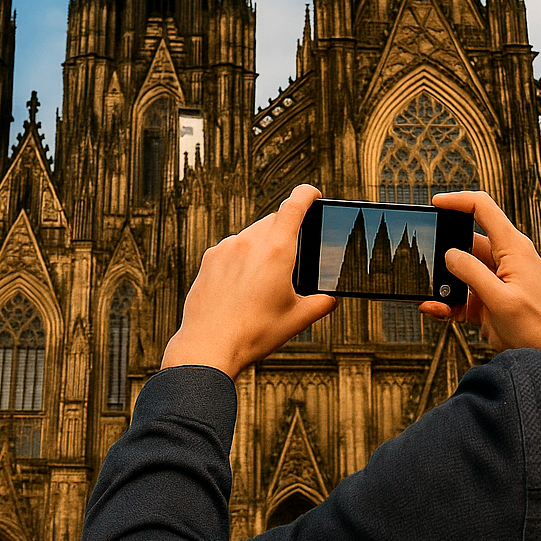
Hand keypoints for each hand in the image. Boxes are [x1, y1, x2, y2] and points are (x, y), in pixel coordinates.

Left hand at [161, 184, 336, 378]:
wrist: (209, 346)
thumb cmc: (254, 333)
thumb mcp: (297, 320)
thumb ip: (321, 304)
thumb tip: (331, 298)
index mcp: (277, 251)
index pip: (295, 206)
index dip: (307, 194)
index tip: (313, 194)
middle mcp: (249, 242)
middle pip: (273, 221)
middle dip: (286, 230)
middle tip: (292, 255)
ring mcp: (225, 249)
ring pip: (251, 235)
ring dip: (262, 245)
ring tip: (264, 279)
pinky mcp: (209, 259)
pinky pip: (231, 248)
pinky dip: (241, 258)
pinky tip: (241, 285)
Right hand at [418, 191, 540, 350]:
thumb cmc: (538, 326)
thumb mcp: (500, 299)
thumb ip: (472, 273)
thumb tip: (449, 254)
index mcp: (513, 248)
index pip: (483, 209)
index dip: (458, 201)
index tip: (435, 204)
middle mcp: (505, 259)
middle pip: (466, 242)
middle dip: (443, 252)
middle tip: (424, 264)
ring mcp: (497, 280)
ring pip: (461, 271)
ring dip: (444, 283)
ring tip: (430, 297)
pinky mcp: (491, 300)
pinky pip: (463, 294)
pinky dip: (448, 302)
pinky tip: (435, 309)